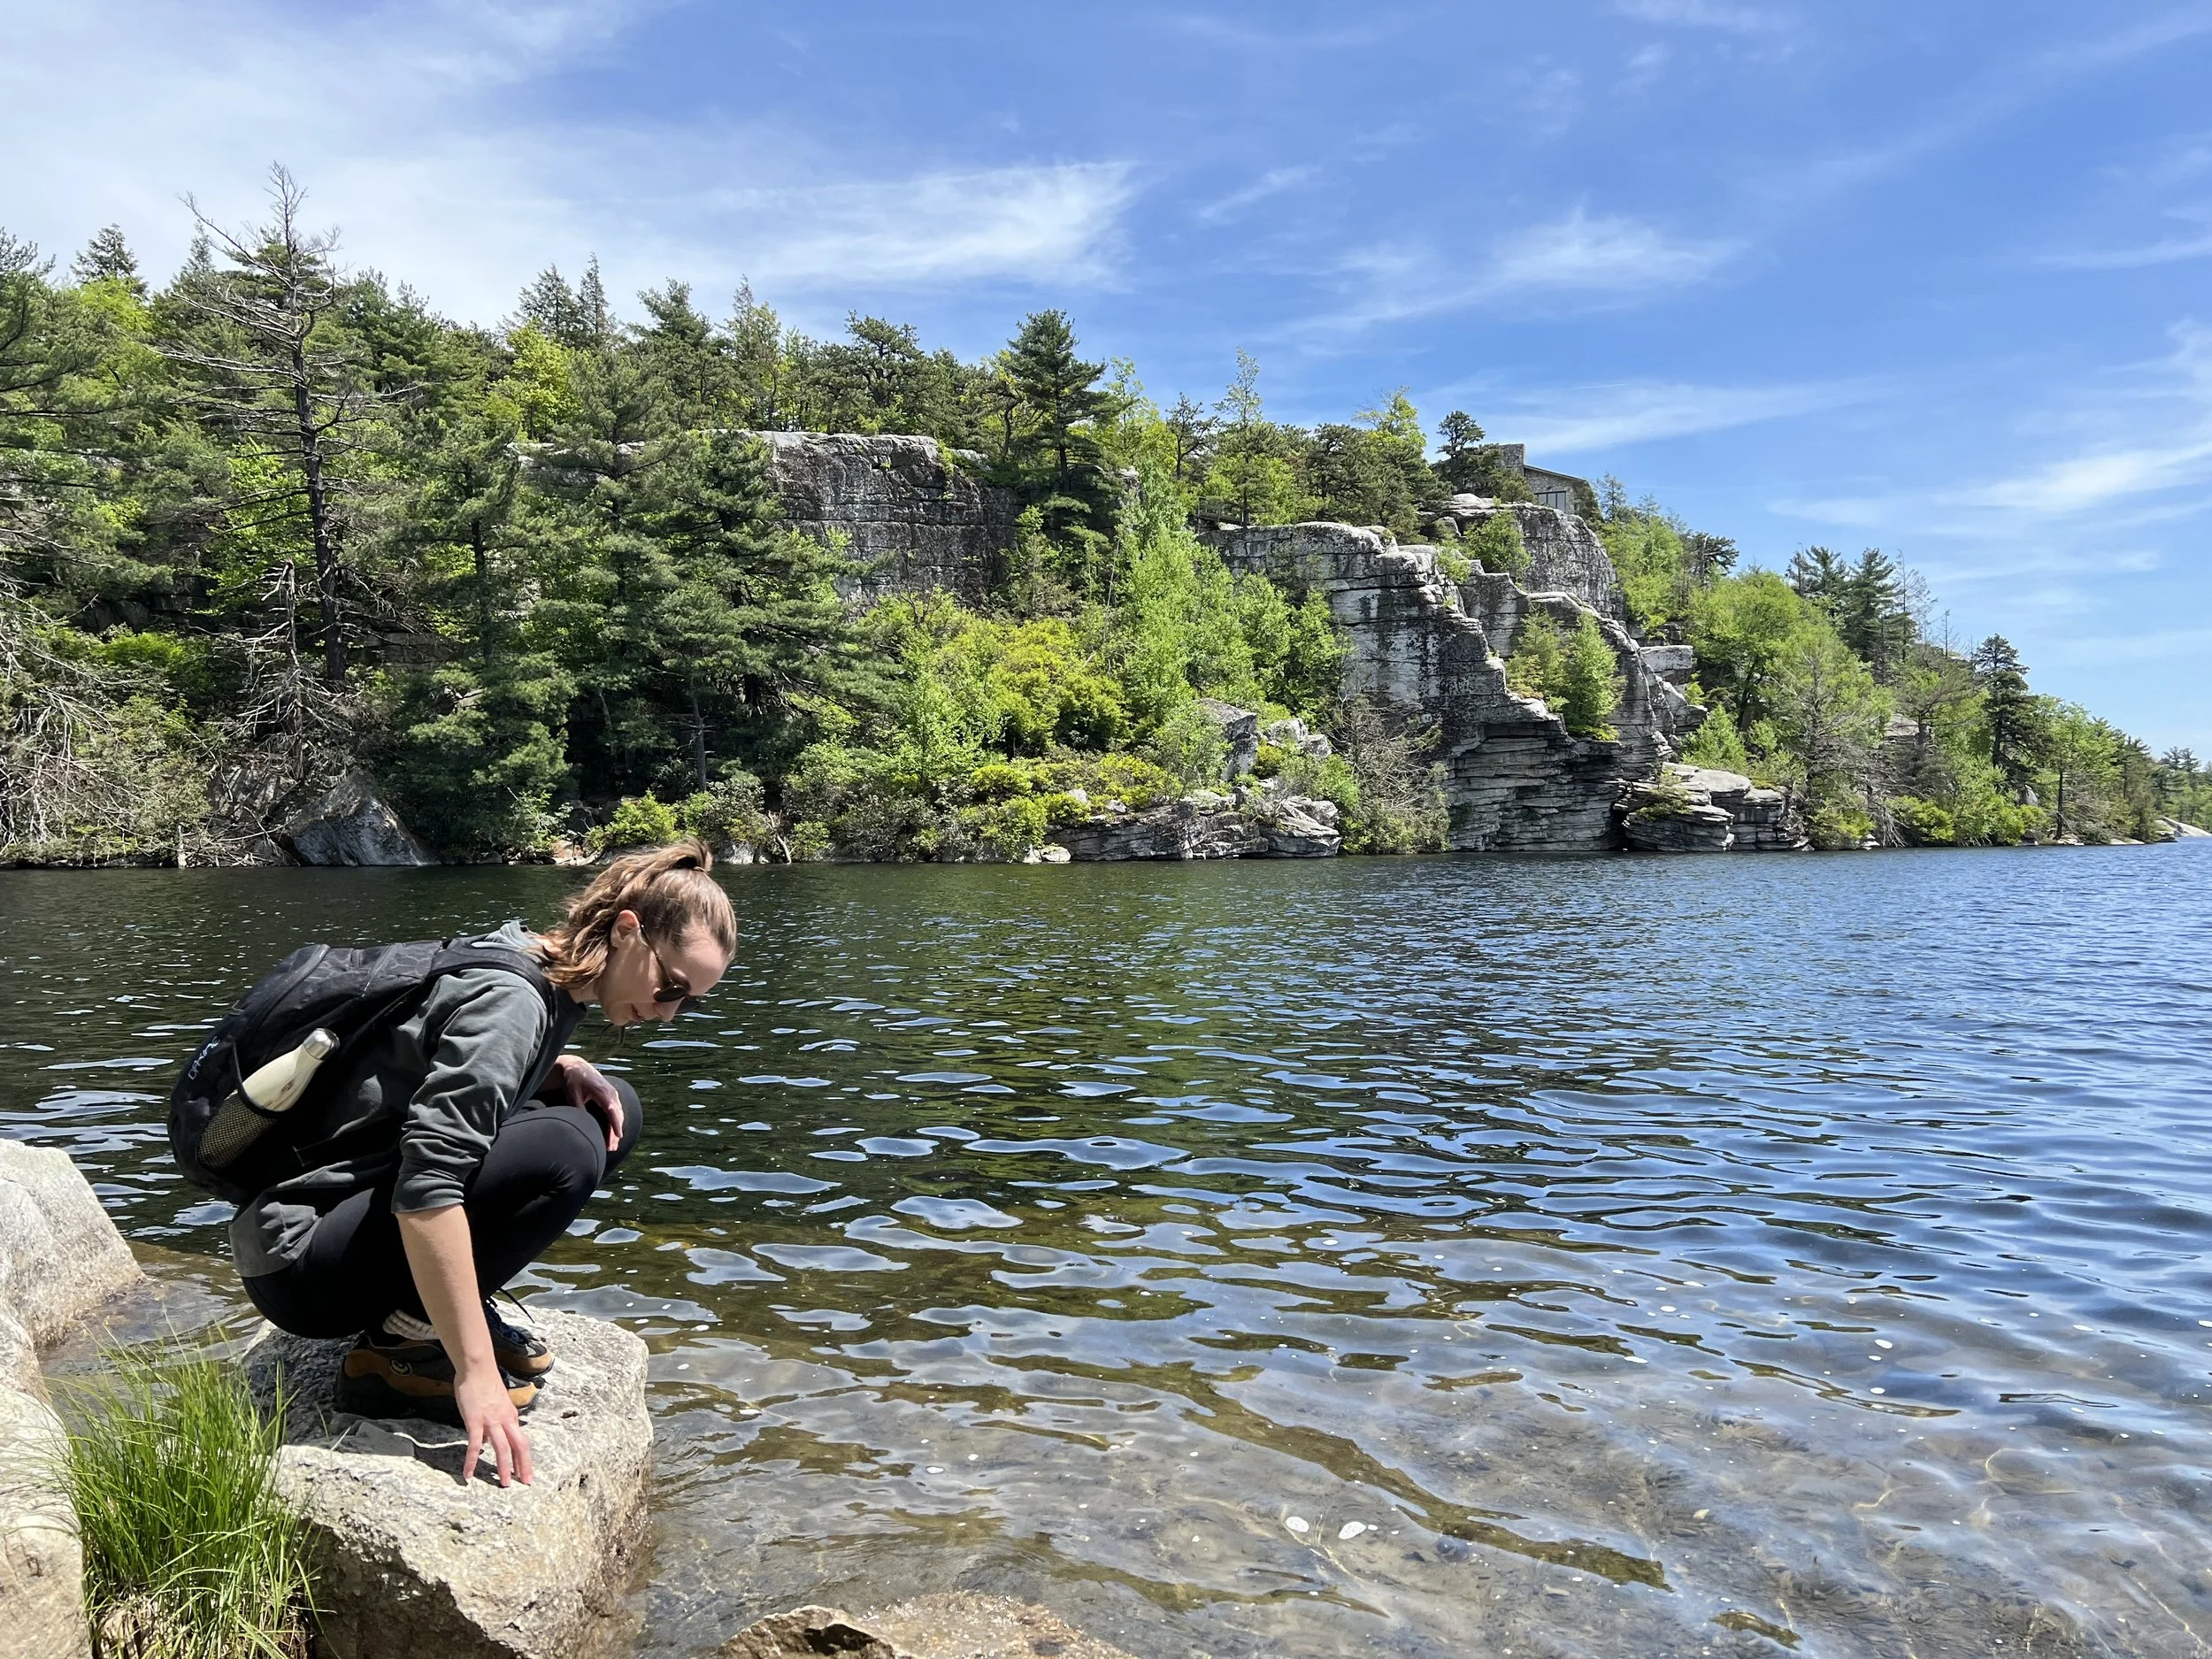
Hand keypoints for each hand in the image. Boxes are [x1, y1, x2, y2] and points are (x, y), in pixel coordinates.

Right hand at [457, 1361, 532, 1488]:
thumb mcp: (495, 1405)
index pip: (521, 1442)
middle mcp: (506, 1420)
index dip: (525, 1459)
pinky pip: (474, 1445)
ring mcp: (491, 1421)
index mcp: (511, 1417)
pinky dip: (472, 1461)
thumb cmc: (484, 1384)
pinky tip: (468, 1474)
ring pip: (502, 1448)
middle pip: (519, 1446)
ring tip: (503, 1484)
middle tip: (524, 1483)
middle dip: (523, 1466)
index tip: (526, 1473)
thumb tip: (485, 1442)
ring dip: (504, 1468)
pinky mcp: (475, 1421)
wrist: (477, 1368)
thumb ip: (493, 1423)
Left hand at [554, 1054, 623, 1151]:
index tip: (618, 1136)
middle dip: (615, 1133)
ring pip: (618, 1115)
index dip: (615, 1124)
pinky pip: (616, 1112)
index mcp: (602, 1091)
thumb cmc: (573, 1080)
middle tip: (611, 1148)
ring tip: (612, 1146)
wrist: (576, 1066)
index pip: (612, 1110)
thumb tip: (583, 1125)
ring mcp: (613, 1094)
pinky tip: (613, 1135)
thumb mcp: (573, 1094)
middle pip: (617, 1115)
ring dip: (616, 1130)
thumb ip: (579, 1108)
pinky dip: (615, 1123)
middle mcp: (611, 1092)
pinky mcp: (612, 1096)